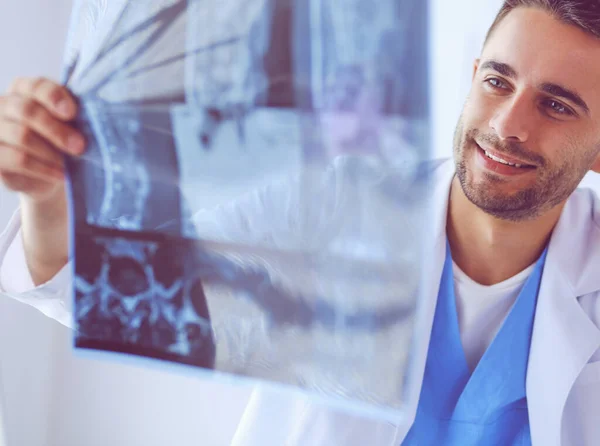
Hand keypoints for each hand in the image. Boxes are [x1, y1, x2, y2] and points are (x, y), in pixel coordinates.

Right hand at [0, 77, 85, 284]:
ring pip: (22, 136)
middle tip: (80, 146)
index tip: (73, 112)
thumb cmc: (63, 142)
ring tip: (70, 164)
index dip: (54, 97)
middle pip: (27, 111)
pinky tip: (61, 174)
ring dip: (51, 152)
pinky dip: (42, 168)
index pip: (35, 86)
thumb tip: (110, 109)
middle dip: (57, 130)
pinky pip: (16, 159)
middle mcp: (5, 105)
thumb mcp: (73, 125)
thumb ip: (79, 114)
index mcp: (25, 90)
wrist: (49, 175)